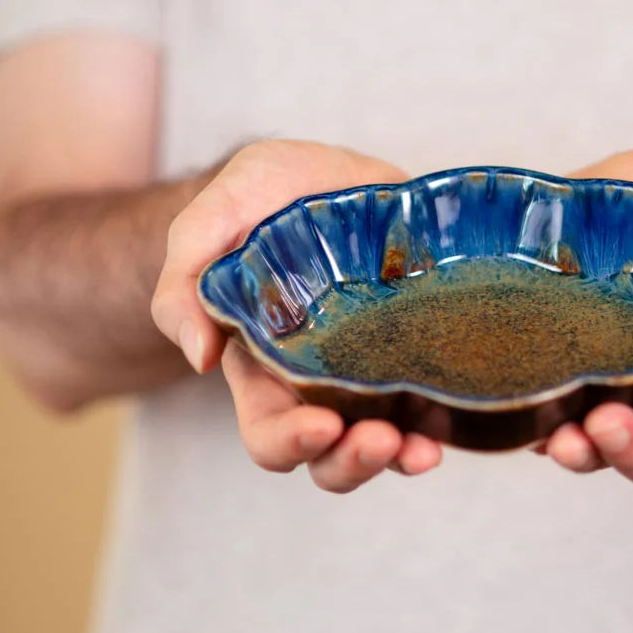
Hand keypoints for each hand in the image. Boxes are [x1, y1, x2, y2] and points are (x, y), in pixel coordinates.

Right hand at [151, 139, 442, 491]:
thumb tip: (198, 355)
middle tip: (381, 439)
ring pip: (386, 441)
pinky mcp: (418, 348)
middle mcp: (321, 381)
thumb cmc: (259, 198)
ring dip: (403, 455)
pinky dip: (443, 421)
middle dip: (353, 460)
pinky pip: (433, 403)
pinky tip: (450, 417)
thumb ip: (182, 282)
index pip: (270, 431)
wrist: (325, 173)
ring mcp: (374, 370)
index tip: (320, 425)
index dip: (291, 441)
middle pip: (331, 453)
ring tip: (423, 449)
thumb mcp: (209, 220)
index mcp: (265, 366)